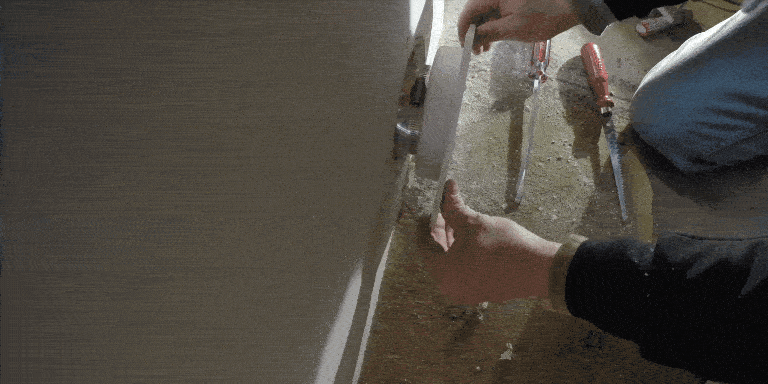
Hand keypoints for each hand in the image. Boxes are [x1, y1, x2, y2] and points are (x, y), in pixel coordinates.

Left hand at [427, 180, 560, 303]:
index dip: (426, 224)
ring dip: (453, 242)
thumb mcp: (475, 223)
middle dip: (441, 231)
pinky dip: (465, 255)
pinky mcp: (482, 292)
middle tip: (446, 212)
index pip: (424, 244)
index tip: (430, 210)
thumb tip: (447, 189)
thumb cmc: (504, 247)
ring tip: (460, 222)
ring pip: (452, 263)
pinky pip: (465, 271)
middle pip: (437, 255)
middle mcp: (451, 287)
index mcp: (443, 272)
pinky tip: (473, 239)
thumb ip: (455, 208)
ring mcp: (467, 292)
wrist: (540, 269)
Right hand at [458, 0, 579, 53]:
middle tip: (475, 51)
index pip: (469, 12)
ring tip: (484, 49)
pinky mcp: (510, 1)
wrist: (569, 7)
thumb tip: (472, 39)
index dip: (463, 30)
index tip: (465, 47)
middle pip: (475, 12)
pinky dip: (491, 26)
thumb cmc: (544, 16)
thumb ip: (489, 32)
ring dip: (482, 31)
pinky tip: (493, 39)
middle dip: (473, 32)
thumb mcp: (513, 28)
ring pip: (484, 13)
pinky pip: (494, 12)